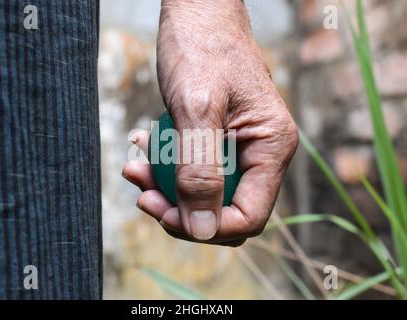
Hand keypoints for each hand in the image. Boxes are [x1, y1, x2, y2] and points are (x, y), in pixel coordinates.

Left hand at [122, 0, 297, 245]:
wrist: (198, 11)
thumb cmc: (202, 46)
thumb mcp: (196, 107)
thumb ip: (200, 170)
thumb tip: (202, 228)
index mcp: (272, 147)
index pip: (248, 216)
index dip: (207, 226)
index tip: (163, 212)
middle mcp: (262, 152)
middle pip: (224, 208)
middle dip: (180, 208)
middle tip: (142, 190)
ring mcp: (241, 146)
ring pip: (205, 191)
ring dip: (166, 186)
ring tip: (135, 165)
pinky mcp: (219, 138)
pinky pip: (194, 167)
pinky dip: (166, 163)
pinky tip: (144, 142)